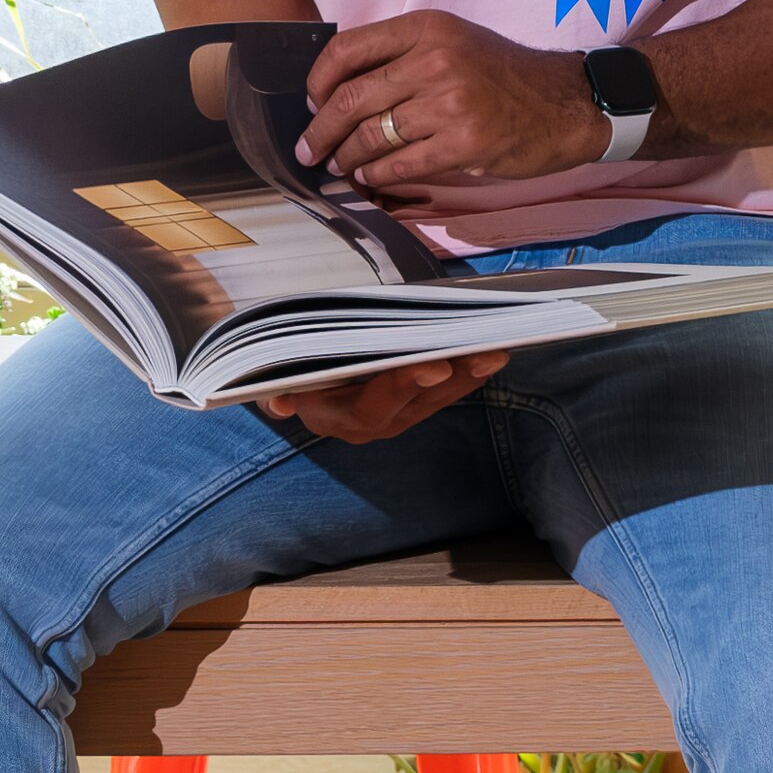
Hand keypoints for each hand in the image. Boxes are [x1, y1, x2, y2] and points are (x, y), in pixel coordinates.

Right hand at [274, 351, 505, 449]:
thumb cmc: (289, 374)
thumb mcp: (275, 381)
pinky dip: (468, 373)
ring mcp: (399, 416)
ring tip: (497, 348)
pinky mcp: (416, 405)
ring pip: (439, 397)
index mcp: (339, 418)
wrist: (301, 388)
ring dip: (468, 374)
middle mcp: (374, 424)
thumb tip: (280, 405)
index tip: (433, 365)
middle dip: (451, 376)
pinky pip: (447, 392)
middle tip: (482, 352)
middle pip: (417, 401)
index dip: (403, 385)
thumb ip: (276, 392)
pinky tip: (491, 354)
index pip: (374, 405)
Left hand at [300, 9, 610, 193]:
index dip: (319, 81)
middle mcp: (435, 60)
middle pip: (352, 98)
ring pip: (372, 135)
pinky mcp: (465, 144)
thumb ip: (402, 55)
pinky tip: (370, 176)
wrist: (565, 103)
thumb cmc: (504, 76)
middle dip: (320, 130)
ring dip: (346, 156)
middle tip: (309, 148)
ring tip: (339, 165)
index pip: (348, 49)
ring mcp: (451, 103)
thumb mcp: (454, 42)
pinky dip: (377, 174)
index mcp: (427, 28)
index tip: (312, 102)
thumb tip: (339, 87)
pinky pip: (401, 163)